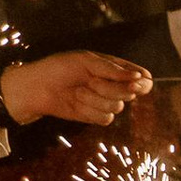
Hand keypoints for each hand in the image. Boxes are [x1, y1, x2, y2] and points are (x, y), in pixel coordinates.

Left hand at [0, 50, 148, 129]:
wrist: (38, 88)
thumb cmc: (59, 68)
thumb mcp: (87, 61)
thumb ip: (113, 70)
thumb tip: (139, 77)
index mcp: (114, 68)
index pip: (141, 77)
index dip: (142, 82)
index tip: (136, 82)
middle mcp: (113, 85)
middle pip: (131, 93)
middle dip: (111, 88)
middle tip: (91, 81)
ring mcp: (105, 101)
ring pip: (117, 107)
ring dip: (96, 99)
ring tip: (78, 91)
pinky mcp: (95, 116)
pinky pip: (105, 118)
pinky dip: (89, 110)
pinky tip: (77, 103)